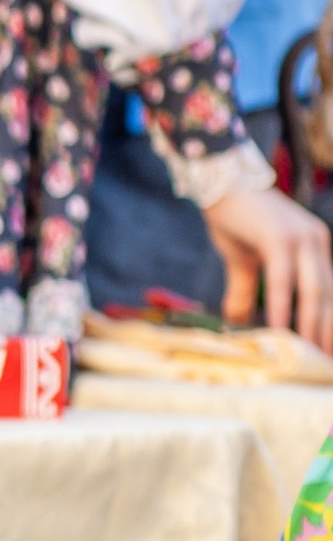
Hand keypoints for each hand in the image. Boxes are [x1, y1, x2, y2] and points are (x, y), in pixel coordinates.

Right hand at [203, 186, 332, 351]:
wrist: (219, 180)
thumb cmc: (232, 217)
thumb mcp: (243, 258)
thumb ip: (247, 289)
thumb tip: (238, 319)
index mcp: (315, 245)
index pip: (330, 290)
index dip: (329, 320)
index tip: (326, 347)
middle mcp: (316, 241)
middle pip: (329, 295)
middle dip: (327, 330)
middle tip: (325, 360)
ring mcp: (301, 238)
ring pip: (313, 290)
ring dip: (312, 325)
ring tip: (309, 353)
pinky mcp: (280, 238)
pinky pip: (285, 281)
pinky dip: (283, 307)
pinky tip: (279, 328)